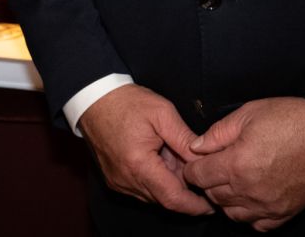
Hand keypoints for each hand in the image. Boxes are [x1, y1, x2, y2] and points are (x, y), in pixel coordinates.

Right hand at [78, 84, 211, 217]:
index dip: (194, 205)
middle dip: (184, 190)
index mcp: (139, 164)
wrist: (94, 99)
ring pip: (153, 195)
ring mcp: (119, 182)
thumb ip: (184, 138)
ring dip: (169, 184)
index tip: (211, 204)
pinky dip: (156, 180)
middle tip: (195, 169)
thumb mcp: (162, 113)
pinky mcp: (115, 180)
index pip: (172, 197)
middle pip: (164, 198)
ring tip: (174, 157)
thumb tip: (205, 158)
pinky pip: (142, 189)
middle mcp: (126, 180)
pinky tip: (160, 159)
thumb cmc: (126, 102)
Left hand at [183, 98, 304, 231]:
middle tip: (216, 166)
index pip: (198, 176)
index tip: (197, 161)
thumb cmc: (293, 121)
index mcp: (237, 164)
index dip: (193, 167)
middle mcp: (249, 190)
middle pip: (213, 195)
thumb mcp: (249, 113)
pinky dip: (249, 214)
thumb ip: (218, 132)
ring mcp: (267, 205)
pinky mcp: (284, 213)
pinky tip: (251, 198)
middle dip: (209, 181)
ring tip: (234, 181)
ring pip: (232, 214)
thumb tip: (196, 146)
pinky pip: (257, 225)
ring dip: (227, 199)